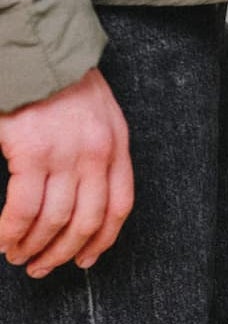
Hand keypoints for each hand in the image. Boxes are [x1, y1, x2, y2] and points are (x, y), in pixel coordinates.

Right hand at [0, 68, 133, 278]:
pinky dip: (13, 232)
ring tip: (20, 256)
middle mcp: (98, 153)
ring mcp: (66, 154)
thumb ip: (100, 156)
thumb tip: (85, 204)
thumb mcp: (101, 118)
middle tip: (43, 268)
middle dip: (65, 252)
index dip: (103, 240)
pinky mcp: (32, 153)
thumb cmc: (63, 87)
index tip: (86, 260)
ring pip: (56, 221)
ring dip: (35, 247)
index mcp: (117, 145)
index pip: (120, 206)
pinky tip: (5, 240)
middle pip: (88, 220)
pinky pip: (24, 209)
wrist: (37, 55)